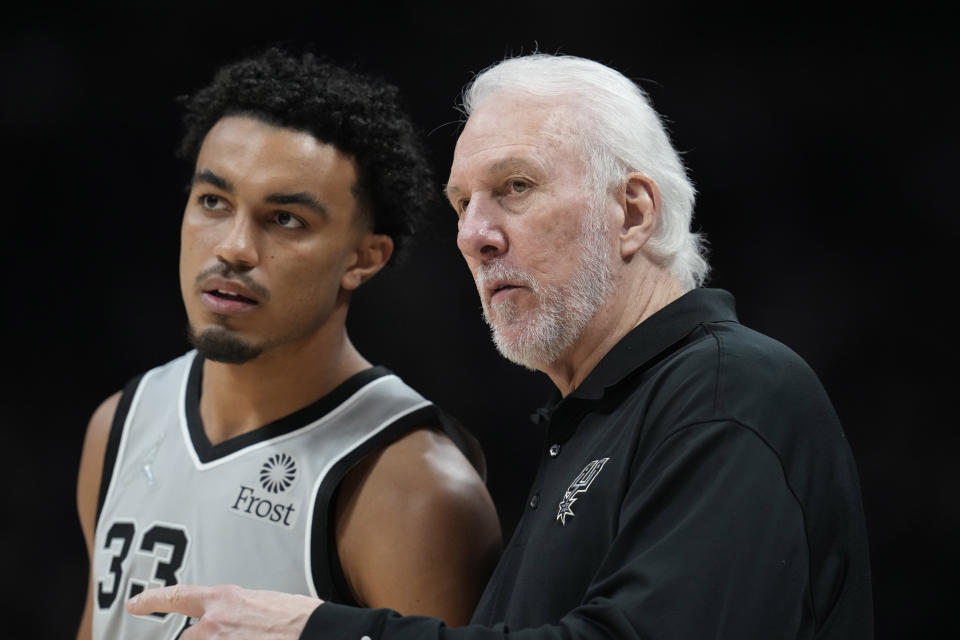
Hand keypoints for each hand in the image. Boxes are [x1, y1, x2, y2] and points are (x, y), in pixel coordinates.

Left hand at [126, 584, 322, 639]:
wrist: (318, 634)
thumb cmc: (300, 618)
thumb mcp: (265, 602)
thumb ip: (240, 611)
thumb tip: (237, 622)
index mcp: (224, 599)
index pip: (176, 597)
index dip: (151, 600)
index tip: (134, 604)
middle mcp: (214, 624)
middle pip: (189, 638)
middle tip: (237, 635)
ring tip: (250, 637)